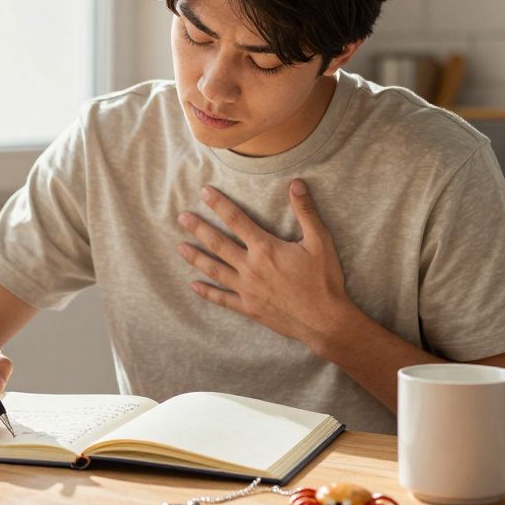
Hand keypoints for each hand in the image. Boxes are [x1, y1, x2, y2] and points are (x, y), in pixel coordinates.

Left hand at [175, 179, 353, 348]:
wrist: (325, 320)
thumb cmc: (324, 280)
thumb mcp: (320, 241)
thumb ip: (305, 211)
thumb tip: (296, 183)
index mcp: (266, 248)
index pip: (236, 220)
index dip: (219, 205)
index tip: (204, 193)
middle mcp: (251, 267)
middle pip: (218, 244)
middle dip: (199, 229)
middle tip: (181, 218)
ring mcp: (247, 289)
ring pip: (215, 270)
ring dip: (196, 258)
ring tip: (179, 248)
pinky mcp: (249, 308)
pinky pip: (223, 299)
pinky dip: (207, 292)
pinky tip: (194, 286)